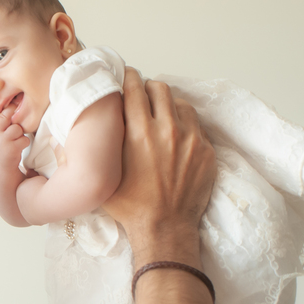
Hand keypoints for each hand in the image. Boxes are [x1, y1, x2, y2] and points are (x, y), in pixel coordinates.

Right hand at [0, 106, 27, 176]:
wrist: (0, 173)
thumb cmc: (1, 151)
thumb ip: (2, 123)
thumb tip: (16, 102)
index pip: (1, 114)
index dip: (10, 115)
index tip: (13, 122)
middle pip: (9, 116)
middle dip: (15, 122)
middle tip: (15, 131)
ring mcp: (2, 141)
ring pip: (18, 128)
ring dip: (20, 135)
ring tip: (15, 142)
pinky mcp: (11, 149)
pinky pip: (24, 139)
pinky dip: (24, 143)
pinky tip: (18, 150)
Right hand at [102, 69, 214, 264]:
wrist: (165, 227)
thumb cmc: (131, 206)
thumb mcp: (106, 173)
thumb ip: (105, 144)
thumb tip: (98, 123)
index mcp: (139, 133)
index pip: (134, 89)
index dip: (128, 78)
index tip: (126, 76)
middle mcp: (167, 130)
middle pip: (159, 88)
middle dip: (148, 88)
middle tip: (142, 96)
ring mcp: (190, 139)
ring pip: (180, 103)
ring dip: (168, 104)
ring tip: (161, 115)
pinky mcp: (205, 150)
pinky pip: (195, 124)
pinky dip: (184, 124)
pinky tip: (175, 135)